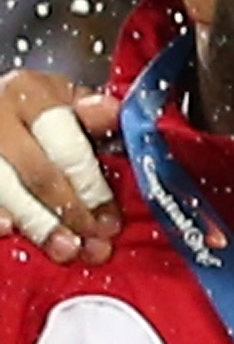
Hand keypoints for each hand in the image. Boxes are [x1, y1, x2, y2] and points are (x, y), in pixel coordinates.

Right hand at [0, 67, 117, 263]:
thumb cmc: (32, 109)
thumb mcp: (61, 100)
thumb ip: (89, 114)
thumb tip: (114, 113)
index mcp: (30, 94)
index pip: (67, 146)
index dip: (92, 187)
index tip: (111, 219)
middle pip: (38, 174)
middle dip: (71, 213)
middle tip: (95, 242)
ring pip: (6, 190)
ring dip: (38, 225)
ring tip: (65, 249)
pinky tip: (8, 230)